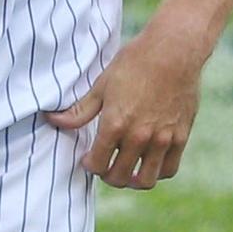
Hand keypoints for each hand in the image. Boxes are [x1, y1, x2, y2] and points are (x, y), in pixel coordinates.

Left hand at [42, 24, 208, 188]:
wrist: (173, 51)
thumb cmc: (135, 63)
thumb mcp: (102, 85)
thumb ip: (79, 110)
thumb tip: (52, 119)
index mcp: (115, 124)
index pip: (96, 164)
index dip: (89, 165)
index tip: (89, 159)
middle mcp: (138, 136)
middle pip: (118, 177)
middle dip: (108, 175)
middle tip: (106, 166)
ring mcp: (161, 139)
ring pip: (145, 180)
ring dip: (132, 180)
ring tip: (128, 171)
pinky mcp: (180, 136)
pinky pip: (168, 169)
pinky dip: (157, 171)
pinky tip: (149, 162)